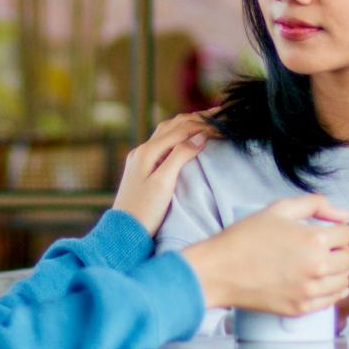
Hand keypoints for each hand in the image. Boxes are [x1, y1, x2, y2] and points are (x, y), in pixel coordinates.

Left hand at [110, 113, 212, 234]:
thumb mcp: (164, 184)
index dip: (204, 125)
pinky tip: (187, 139)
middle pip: (173, 125)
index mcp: (147, 152)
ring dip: (188, 123)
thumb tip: (200, 135)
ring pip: (167, 131)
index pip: (181, 129)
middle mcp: (142, 150)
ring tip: (208, 121)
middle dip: (197, 118)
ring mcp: (140, 158)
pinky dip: (179, 134)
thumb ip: (180, 156)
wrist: (123, 233)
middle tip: (221, 114)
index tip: (225, 125)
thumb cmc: (145, 212)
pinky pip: (163, 142)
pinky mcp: (142, 168)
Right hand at [178, 196, 348, 314]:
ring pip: (344, 281)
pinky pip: (331, 301)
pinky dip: (329, 290)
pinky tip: (314, 281)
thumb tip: (344, 213)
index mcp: (314, 239)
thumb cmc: (246, 237)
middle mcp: (317, 267)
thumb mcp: (279, 208)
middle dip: (340, 251)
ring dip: (336, 272)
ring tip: (317, 265)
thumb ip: (316, 204)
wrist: (219, 271)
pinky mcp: (301, 309)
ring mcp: (310, 291)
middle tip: (323, 249)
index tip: (327, 233)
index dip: (338, 231)